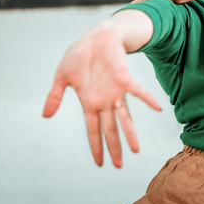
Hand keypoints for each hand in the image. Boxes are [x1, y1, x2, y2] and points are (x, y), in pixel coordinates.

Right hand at [43, 29, 161, 167]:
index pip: (93, 130)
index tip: (99, 164)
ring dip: (130, 133)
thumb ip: (55, 97)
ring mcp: (115, 91)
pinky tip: (158, 108)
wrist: (94, 37)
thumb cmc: (79, 55)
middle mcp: (104, 101)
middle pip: (110, 129)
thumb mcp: (61, 77)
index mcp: (90, 102)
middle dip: (114, 148)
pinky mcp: (124, 78)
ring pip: (124, 118)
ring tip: (136, 150)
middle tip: (119, 166)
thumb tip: (45, 116)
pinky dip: (147, 99)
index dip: (96, 146)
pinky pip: (138, 91)